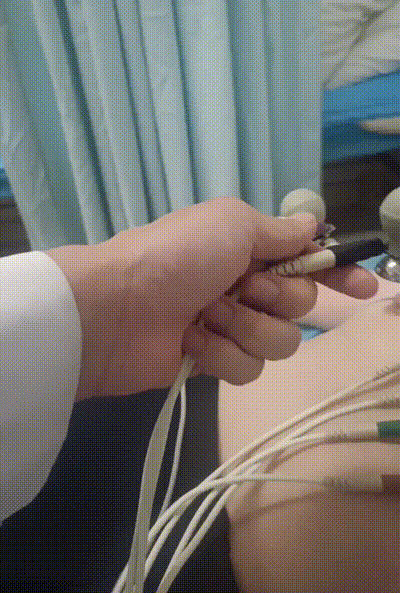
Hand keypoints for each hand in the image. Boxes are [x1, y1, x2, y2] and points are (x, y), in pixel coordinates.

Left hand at [46, 198, 377, 398]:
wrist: (116, 308)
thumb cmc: (177, 255)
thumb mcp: (231, 224)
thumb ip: (278, 229)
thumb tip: (313, 224)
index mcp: (249, 249)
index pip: (308, 262)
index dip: (338, 274)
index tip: (364, 288)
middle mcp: (245, 286)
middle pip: (301, 305)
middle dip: (277, 297)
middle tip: (244, 287)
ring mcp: (230, 326)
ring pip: (280, 342)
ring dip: (245, 327)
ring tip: (206, 315)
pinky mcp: (214, 363)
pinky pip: (248, 368)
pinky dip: (220, 354)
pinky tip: (190, 342)